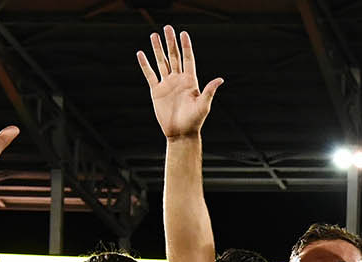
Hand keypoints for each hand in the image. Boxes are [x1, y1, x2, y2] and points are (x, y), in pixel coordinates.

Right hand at [138, 26, 223, 140]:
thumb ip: (209, 91)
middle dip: (171, 42)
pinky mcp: (156, 91)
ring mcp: (167, 84)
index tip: (183, 33)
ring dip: (157, 49)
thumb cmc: (195, 121)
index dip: (185, 46)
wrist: (181, 133)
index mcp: (191, 81)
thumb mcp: (203, 105)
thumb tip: (220, 79)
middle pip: (174, 57)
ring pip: (162, 62)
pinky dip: (145, 64)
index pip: (188, 59)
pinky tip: (141, 53)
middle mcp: (178, 80)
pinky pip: (150, 74)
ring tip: (153, 35)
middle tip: (167, 28)